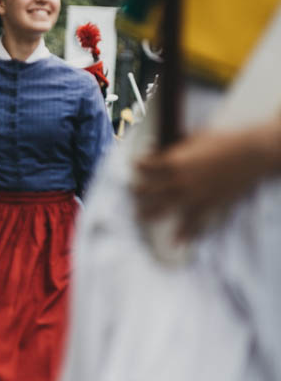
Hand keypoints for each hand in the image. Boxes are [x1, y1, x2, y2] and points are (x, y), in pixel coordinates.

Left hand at [133, 118, 280, 238]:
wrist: (251, 154)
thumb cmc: (223, 141)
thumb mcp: (195, 137)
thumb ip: (177, 145)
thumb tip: (163, 146)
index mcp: (174, 161)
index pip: (148, 166)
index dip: (138, 166)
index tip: (132, 166)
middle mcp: (179, 180)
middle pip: (150, 189)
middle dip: (137, 192)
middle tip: (130, 193)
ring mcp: (193, 195)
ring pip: (164, 207)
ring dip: (149, 213)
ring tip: (137, 217)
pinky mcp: (208, 204)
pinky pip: (193, 222)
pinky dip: (185, 234)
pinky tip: (176, 243)